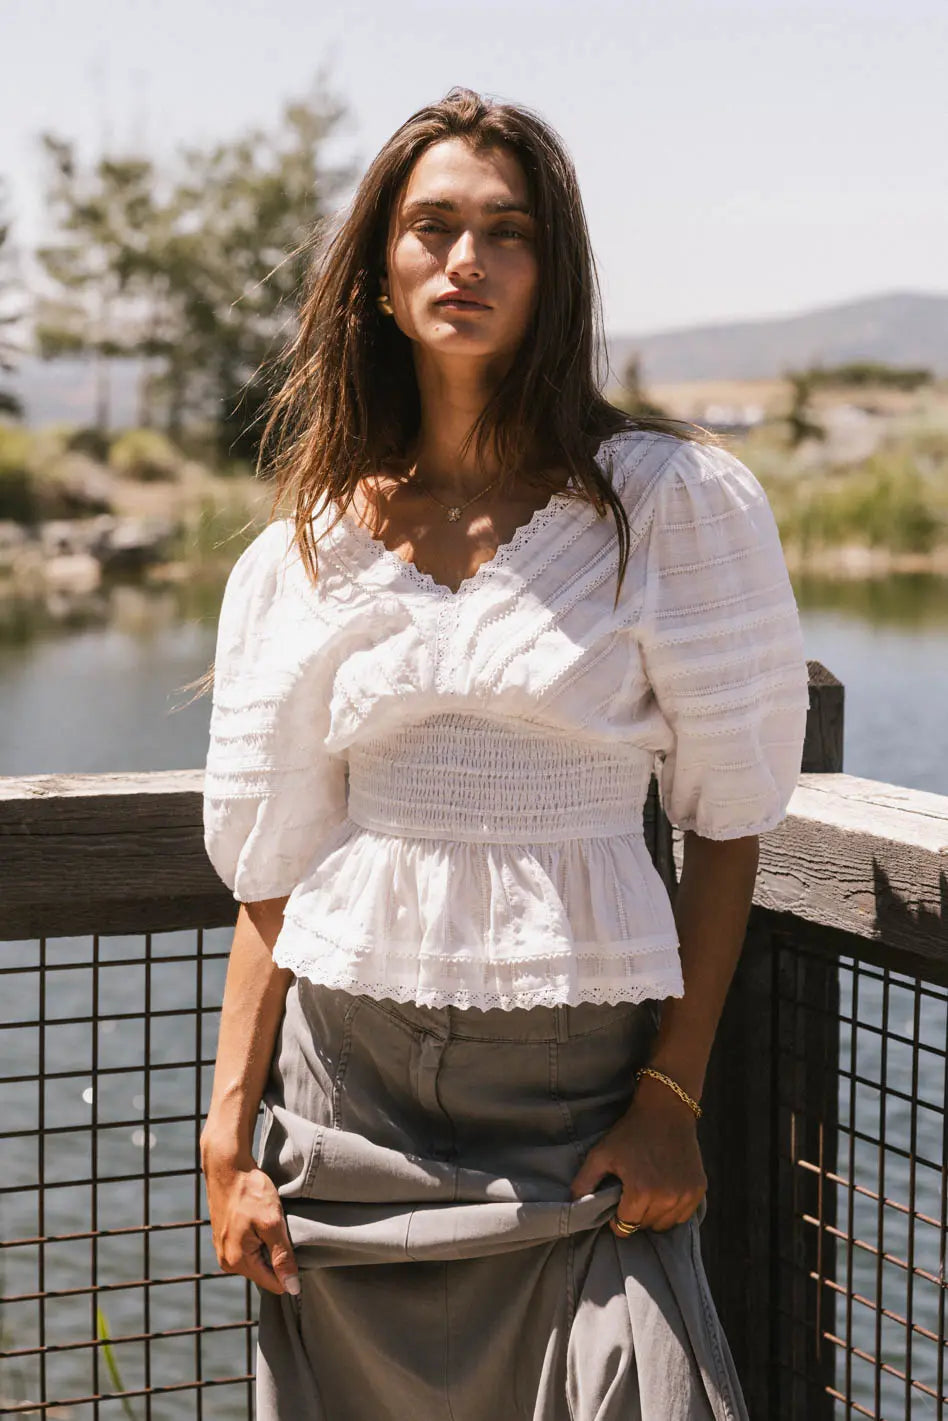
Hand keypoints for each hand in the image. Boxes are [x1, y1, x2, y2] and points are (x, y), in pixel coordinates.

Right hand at [200, 1136, 299, 1295]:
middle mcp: (226, 1261)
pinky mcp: (225, 1237)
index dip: (290, 1270)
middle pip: (265, 1272)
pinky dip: (260, 1238)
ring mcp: (224, 1249)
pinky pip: (249, 1248)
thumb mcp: (272, 1223)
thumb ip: (282, 1256)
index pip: (273, 1284)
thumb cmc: (250, 1191)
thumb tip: (292, 1288)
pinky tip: (261, 1220)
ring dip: (269, 1245)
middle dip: (278, 1256)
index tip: (296, 1247)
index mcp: (237, 1262)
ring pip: (258, 1259)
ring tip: (271, 1223)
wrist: (227, 1166)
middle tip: (282, 1230)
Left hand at [568, 1085, 706, 1235]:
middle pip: (645, 1226)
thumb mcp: (601, 1153)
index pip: (625, 1227)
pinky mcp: (698, 1189)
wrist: (666, 1110)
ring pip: (665, 1224)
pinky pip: (683, 1215)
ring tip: (647, 1193)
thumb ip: (584, 1182)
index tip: (616, 1204)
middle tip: (631, 1194)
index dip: (616, 1219)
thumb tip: (573, 1205)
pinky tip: (664, 1192)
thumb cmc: (630, 1132)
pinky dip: (672, 1210)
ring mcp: (685, 1194)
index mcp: (641, 1192)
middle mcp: (666, 1198)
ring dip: (654, 1215)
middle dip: (635, 1216)